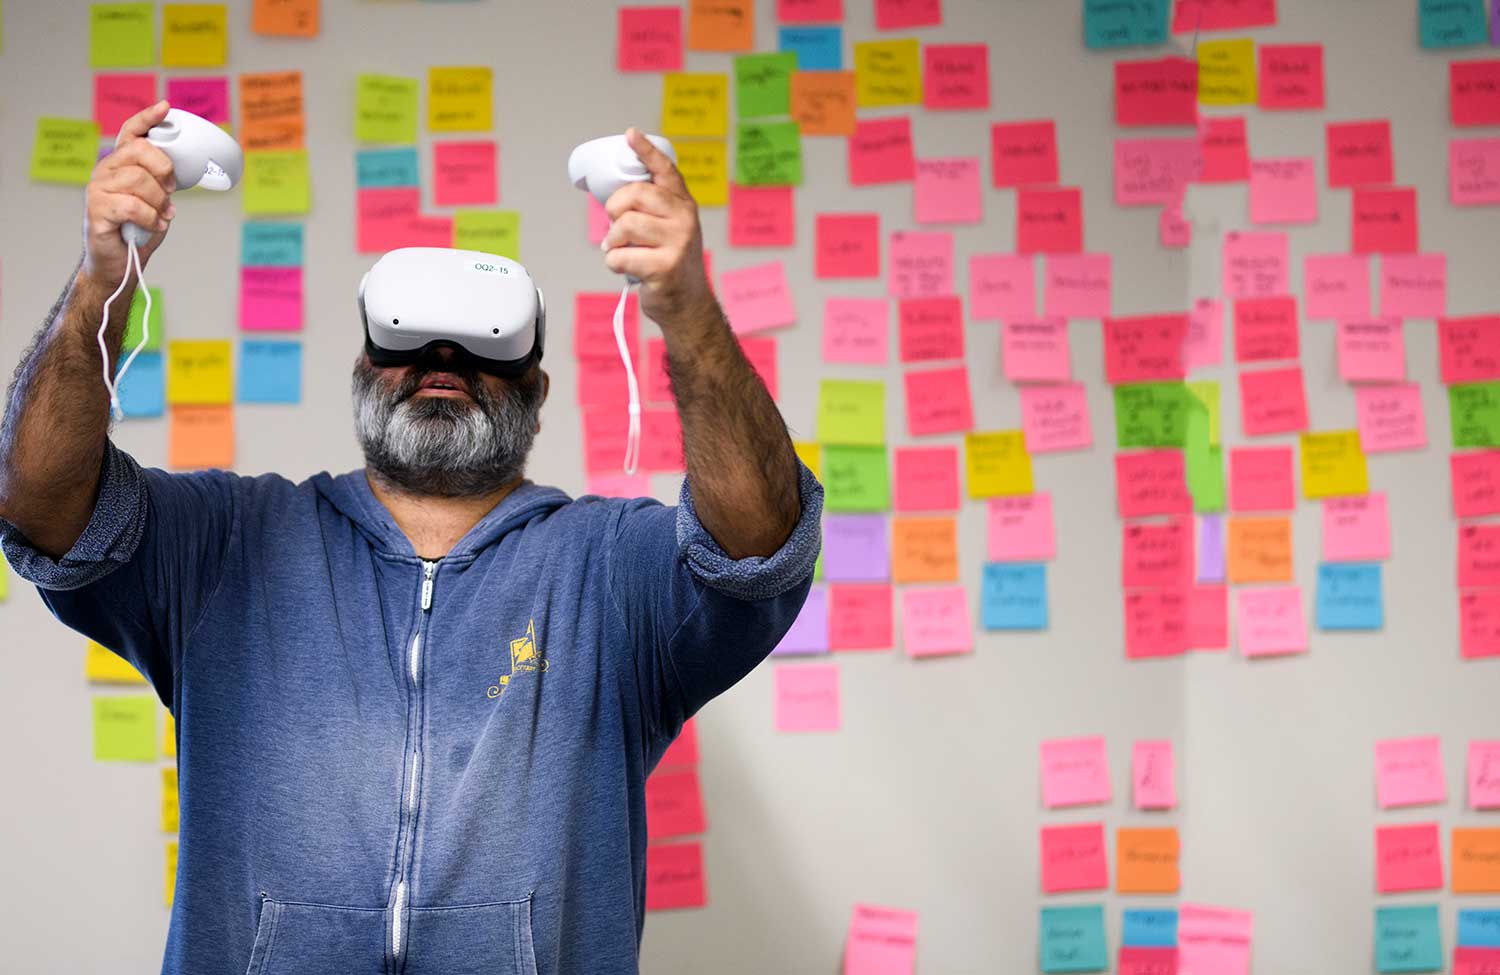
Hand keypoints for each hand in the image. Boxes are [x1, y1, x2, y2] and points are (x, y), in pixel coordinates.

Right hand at [82, 100, 176, 288]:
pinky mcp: (97, 210)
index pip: (130, 132)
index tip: (165, 108)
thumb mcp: (155, 200)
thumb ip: (161, 181)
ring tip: (161, 214)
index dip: (147, 118)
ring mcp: (98, 189)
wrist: (119, 264)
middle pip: (140, 150)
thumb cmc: (137, 230)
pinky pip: (133, 205)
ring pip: (138, 179)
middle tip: (169, 192)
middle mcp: (105, 171)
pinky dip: (151, 218)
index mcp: (120, 164)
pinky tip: (154, 224)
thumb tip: (179, 170)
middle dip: (163, 170)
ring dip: (158, 200)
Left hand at [600, 128, 715, 326]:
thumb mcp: (670, 230)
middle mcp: (685, 219)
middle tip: (615, 227)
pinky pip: (620, 256)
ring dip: (612, 241)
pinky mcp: (665, 267)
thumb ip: (652, 210)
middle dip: (614, 210)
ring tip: (619, 249)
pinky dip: (614, 263)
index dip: (646, 151)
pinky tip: (626, 268)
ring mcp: (677, 243)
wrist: (687, 304)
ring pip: (624, 226)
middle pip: (635, 195)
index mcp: (683, 204)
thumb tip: (612, 197)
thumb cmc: (669, 263)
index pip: (665, 170)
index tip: (630, 134)